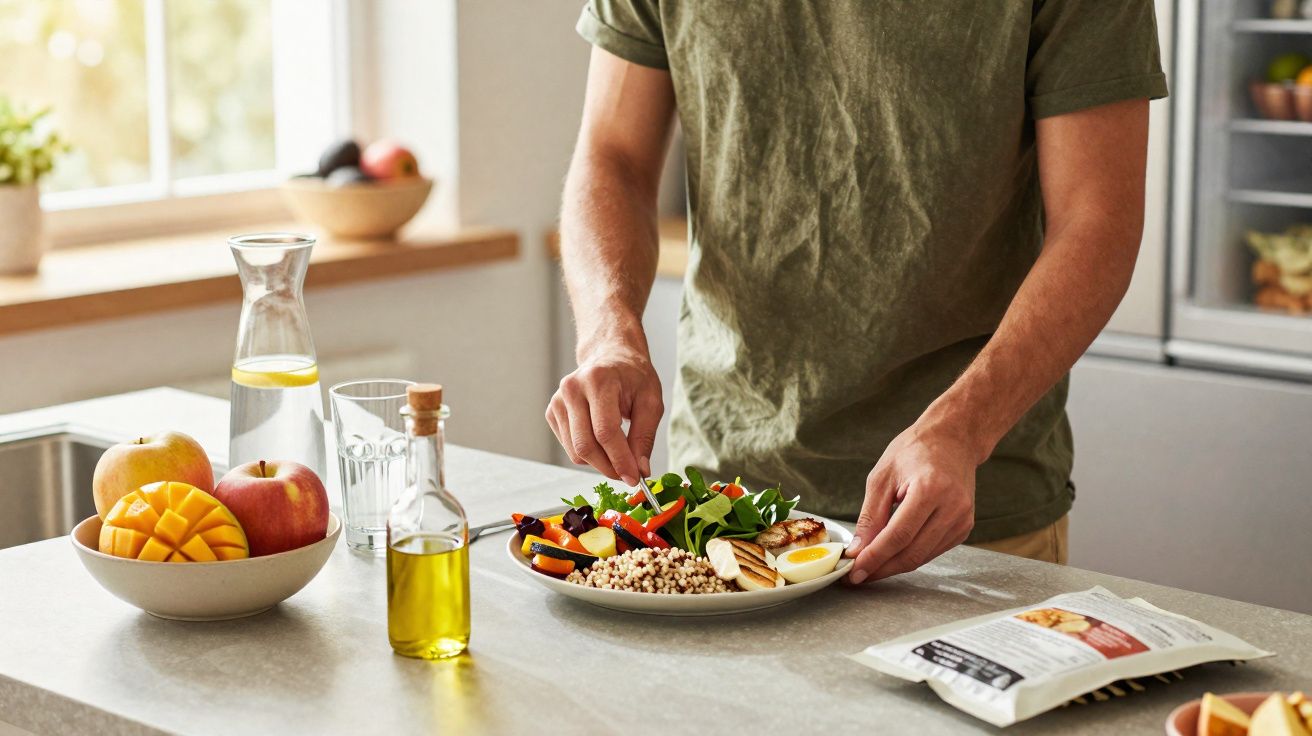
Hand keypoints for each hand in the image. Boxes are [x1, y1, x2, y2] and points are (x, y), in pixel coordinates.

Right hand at [546, 342, 662, 485]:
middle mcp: (572, 389)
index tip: (634, 478)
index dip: (620, 460)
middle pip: (586, 445)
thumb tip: (639, 471)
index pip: (605, 431)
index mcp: (598, 380)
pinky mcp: (553, 412)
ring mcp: (558, 400)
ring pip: (576, 451)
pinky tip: (602, 440)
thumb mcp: (651, 402)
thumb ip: (645, 437)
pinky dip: (588, 454)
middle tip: (628, 474)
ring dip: (600, 463)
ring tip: (619, 454)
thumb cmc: (633, 377)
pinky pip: (570, 447)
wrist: (611, 356)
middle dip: (609, 467)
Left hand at [844, 422, 977, 583]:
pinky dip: (910, 556)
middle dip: (881, 568)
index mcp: (930, 490)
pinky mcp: (964, 528)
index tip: (854, 572)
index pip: (898, 536)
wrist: (953, 439)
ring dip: (894, 566)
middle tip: (857, 576)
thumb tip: (858, 550)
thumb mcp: (882, 477)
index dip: (874, 558)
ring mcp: (962, 520)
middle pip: (912, 552)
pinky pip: (932, 551)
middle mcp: (952, 508)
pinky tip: (892, 554)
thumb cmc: (915, 450)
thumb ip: (870, 516)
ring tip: (869, 567)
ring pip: (922, 557)